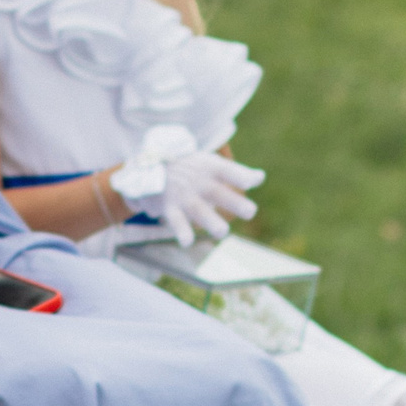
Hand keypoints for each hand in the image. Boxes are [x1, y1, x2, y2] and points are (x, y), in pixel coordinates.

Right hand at [108, 129, 264, 246]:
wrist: (146, 166)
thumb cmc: (188, 167)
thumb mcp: (209, 163)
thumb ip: (235, 172)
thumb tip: (260, 178)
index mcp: (209, 167)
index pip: (227, 171)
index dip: (240, 176)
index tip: (253, 181)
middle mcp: (197, 181)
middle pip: (217, 192)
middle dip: (234, 202)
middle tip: (250, 212)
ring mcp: (182, 195)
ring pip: (198, 210)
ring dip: (211, 221)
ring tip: (222, 232)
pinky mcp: (169, 208)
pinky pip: (176, 221)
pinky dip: (181, 231)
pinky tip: (187, 242)